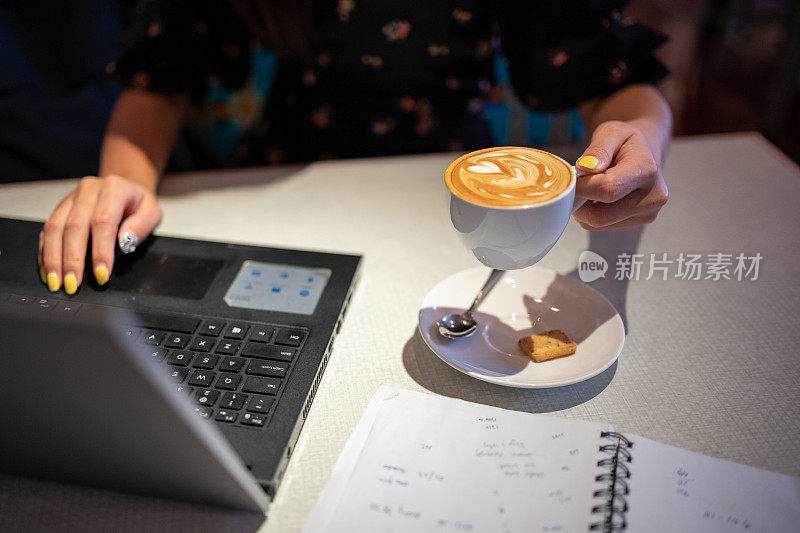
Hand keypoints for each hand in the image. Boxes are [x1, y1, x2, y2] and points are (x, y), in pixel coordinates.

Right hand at [38, 175, 161, 293]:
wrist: (126, 187)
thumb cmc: (138, 203)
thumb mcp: (153, 211)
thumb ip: (142, 225)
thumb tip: (125, 239)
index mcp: (114, 188)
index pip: (103, 221)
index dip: (101, 250)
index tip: (102, 273)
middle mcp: (89, 190)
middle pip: (74, 226)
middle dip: (72, 259)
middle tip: (74, 283)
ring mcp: (71, 199)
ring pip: (55, 228)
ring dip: (54, 258)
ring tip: (57, 281)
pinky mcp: (60, 208)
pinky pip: (47, 230)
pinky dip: (45, 252)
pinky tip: (48, 270)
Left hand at [572, 120, 667, 229]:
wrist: (645, 152)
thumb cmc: (626, 142)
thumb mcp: (611, 132)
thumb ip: (598, 149)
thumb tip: (585, 168)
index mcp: (647, 171)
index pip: (607, 190)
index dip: (582, 187)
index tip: (573, 177)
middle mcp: (652, 197)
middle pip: (600, 215)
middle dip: (579, 201)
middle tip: (577, 184)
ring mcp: (646, 214)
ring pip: (597, 223)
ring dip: (584, 208)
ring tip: (591, 187)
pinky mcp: (637, 223)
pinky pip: (600, 226)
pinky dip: (591, 213)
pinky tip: (598, 197)